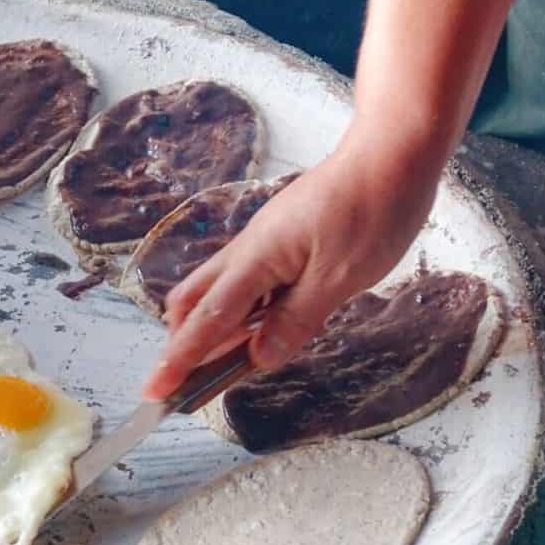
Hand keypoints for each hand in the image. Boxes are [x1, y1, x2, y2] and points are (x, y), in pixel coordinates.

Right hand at [141, 131, 441, 399]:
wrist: (391, 152)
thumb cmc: (373, 209)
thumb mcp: (341, 276)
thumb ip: (296, 319)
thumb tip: (260, 359)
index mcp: (257, 259)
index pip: (207, 319)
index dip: (180, 360)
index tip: (154, 393)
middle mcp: (247, 252)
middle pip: (191, 302)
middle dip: (184, 343)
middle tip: (193, 384)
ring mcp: (260, 245)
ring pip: (215, 294)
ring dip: (214, 332)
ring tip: (231, 368)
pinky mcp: (277, 243)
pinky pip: (245, 286)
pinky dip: (242, 316)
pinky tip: (266, 331)